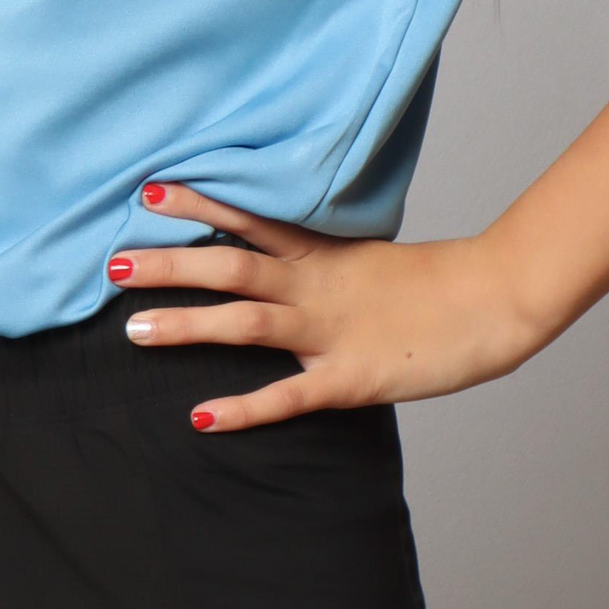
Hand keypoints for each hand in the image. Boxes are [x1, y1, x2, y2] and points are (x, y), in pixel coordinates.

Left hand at [105, 179, 543, 432]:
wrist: (497, 301)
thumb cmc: (439, 286)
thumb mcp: (371, 260)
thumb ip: (325, 261)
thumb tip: (283, 258)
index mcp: (322, 255)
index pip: (248, 221)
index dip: (198, 206)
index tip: (149, 191)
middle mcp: (316, 287)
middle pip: (230, 268)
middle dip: (170, 265)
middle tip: (112, 263)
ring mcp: (331, 331)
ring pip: (245, 324)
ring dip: (187, 326)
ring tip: (132, 329)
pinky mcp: (351, 378)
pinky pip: (288, 395)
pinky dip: (243, 408)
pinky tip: (201, 417)